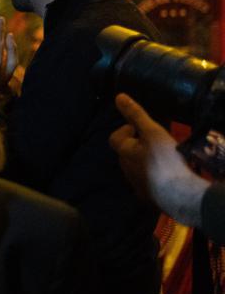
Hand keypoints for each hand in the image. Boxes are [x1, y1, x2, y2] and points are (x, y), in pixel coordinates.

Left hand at [109, 94, 207, 226]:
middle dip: (136, 145)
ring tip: (163, 157)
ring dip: (145, 161)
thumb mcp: (152, 132)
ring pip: (136, 168)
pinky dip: (153, 176)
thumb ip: (136, 115)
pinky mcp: (148, 196)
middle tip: (154, 141)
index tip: (137, 128)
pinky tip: (167, 175)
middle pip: (126, 154)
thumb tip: (118, 97)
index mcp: (124, 153)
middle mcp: (126, 169)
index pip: (114, 139)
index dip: (124, 131)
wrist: (178, 195)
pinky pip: (147, 182)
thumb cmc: (164, 160)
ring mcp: (136, 184)